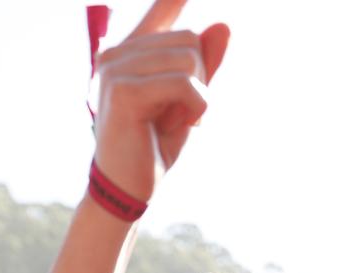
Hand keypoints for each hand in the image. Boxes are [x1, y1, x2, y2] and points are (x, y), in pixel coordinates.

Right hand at [91, 0, 228, 202]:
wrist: (129, 188)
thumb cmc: (155, 145)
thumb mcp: (188, 99)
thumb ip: (204, 64)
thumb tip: (224, 25)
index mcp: (129, 51)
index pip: (161, 8)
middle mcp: (115, 53)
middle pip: (189, 38)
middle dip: (200, 78)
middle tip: (181, 112)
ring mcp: (114, 69)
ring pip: (188, 58)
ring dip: (198, 95)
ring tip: (178, 119)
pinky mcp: (123, 90)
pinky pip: (183, 83)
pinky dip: (196, 106)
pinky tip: (182, 124)